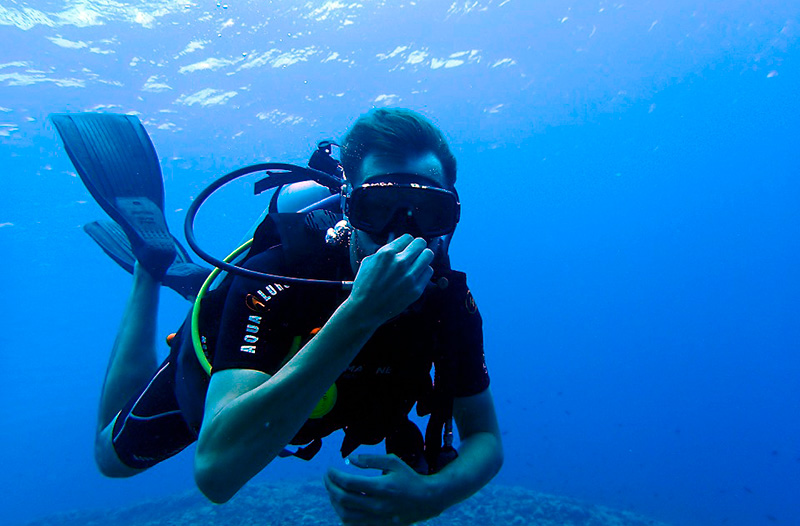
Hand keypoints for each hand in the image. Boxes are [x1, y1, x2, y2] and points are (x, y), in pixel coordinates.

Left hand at [324, 454, 442, 525]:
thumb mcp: (393, 462)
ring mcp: (377, 517)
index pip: (349, 483)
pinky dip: (343, 515)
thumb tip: (350, 459)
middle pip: (344, 499)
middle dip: (330, 487)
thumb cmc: (409, 478)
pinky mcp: (378, 525)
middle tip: (327, 478)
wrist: (427, 500)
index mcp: (381, 487)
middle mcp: (377, 505)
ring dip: (334, 502)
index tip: (330, 469)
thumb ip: (371, 459)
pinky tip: (342, 505)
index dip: (335, 476)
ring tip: (333, 491)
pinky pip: (353, 524)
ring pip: (345, 514)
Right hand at [349, 235, 433, 324]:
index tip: (406, 246)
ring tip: (417, 262)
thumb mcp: (368, 262)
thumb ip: (384, 252)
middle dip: (417, 246)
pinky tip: (416, 275)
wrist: (366, 309)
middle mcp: (400, 263)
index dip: (407, 242)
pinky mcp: (416, 289)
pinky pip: (429, 272)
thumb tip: (396, 246)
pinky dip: (424, 271)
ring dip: (423, 257)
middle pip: (421, 243)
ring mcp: (410, 277)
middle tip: (415, 252)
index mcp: (387, 254)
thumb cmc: (364, 286)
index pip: (408, 237)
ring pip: (428, 255)